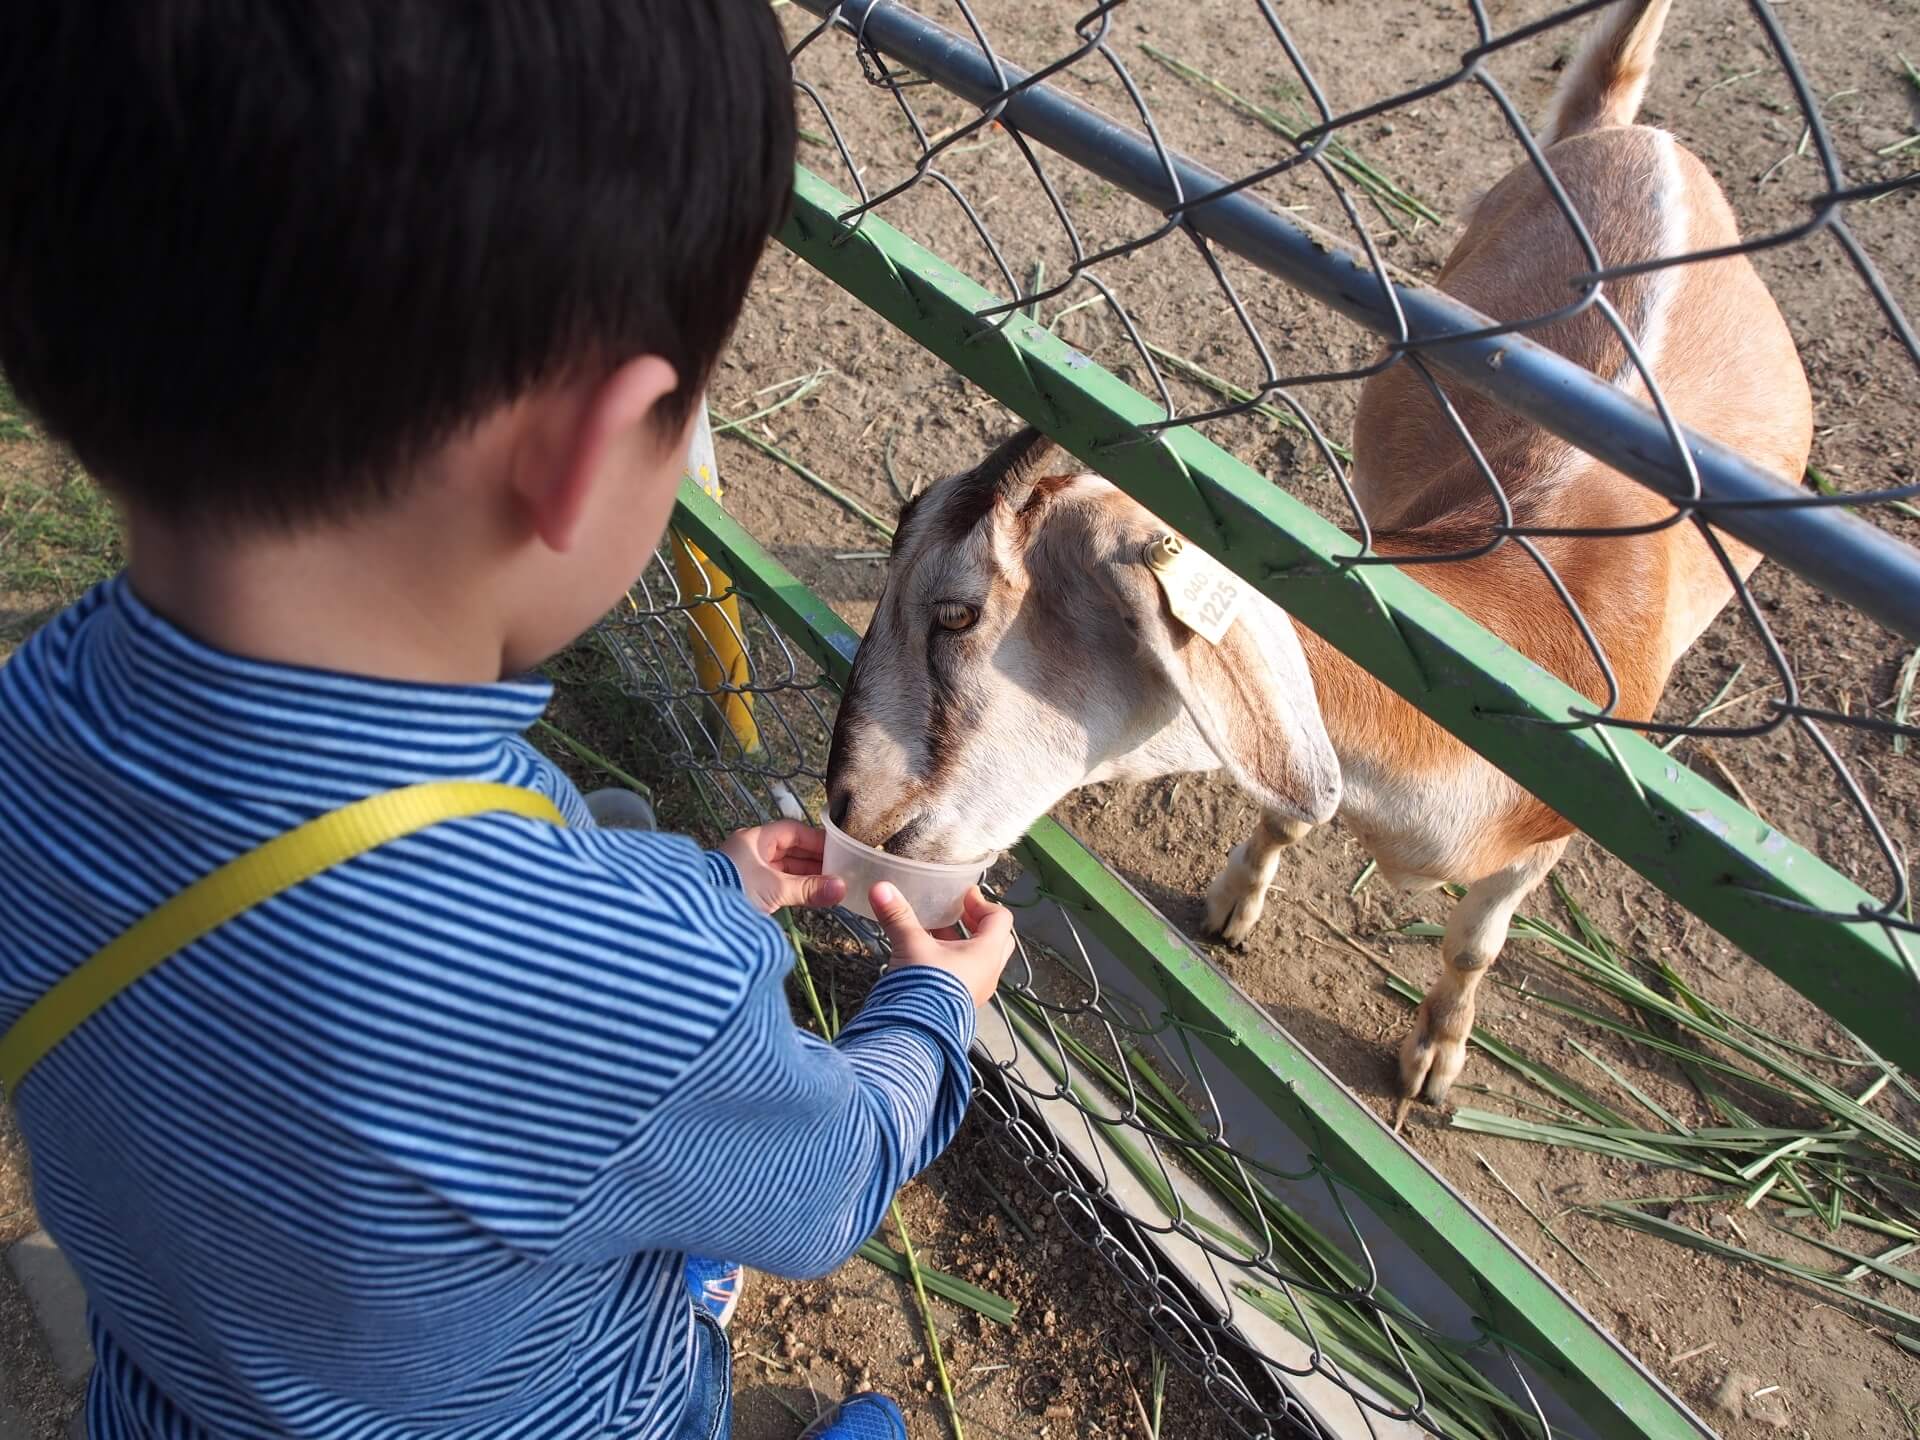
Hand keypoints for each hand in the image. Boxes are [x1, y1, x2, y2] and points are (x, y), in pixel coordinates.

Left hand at [720, 822, 847, 915]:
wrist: (698, 916)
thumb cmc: (735, 890)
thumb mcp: (775, 888)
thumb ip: (809, 888)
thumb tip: (841, 888)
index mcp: (754, 840)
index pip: (792, 832)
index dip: (815, 840)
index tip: (837, 849)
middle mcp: (750, 852)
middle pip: (789, 850)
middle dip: (814, 860)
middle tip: (839, 869)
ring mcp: (748, 871)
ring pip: (783, 869)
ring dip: (805, 876)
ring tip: (830, 884)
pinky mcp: (747, 891)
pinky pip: (777, 884)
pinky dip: (794, 888)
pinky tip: (810, 895)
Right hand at [870, 884, 1013, 1008]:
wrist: (916, 1032)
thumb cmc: (925, 989)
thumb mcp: (911, 944)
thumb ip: (898, 916)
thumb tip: (882, 889)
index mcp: (986, 953)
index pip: (1000, 919)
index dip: (982, 903)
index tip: (964, 896)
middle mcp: (987, 973)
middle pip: (994, 939)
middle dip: (976, 923)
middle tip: (957, 913)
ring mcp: (975, 990)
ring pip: (977, 959)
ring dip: (960, 943)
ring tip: (935, 931)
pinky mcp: (959, 1002)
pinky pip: (963, 975)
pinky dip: (951, 961)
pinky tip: (927, 957)